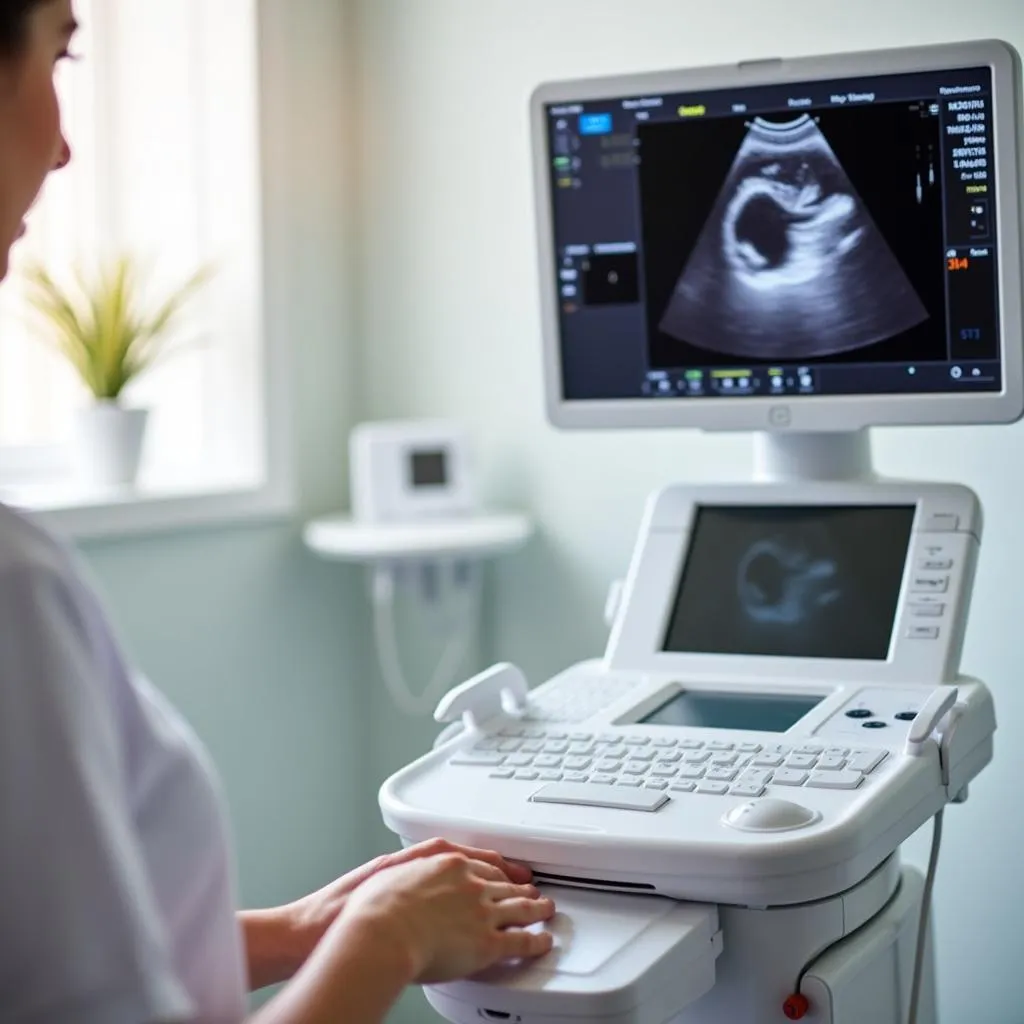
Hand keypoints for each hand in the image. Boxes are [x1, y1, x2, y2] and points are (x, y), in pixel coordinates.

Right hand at [337, 851, 555, 984]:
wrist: (380, 932)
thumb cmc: (374, 908)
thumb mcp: (388, 872)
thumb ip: (406, 872)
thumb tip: (402, 878)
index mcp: (447, 862)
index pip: (482, 863)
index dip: (498, 869)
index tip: (506, 871)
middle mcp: (469, 882)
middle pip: (504, 883)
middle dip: (519, 887)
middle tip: (531, 889)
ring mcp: (481, 911)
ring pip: (519, 907)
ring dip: (536, 909)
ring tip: (545, 910)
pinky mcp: (487, 943)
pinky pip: (520, 940)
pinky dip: (535, 941)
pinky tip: (543, 942)